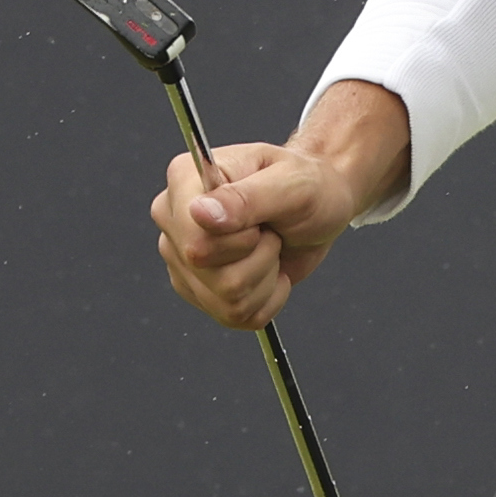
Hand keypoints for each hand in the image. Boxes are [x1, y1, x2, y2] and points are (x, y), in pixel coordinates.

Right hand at [152, 80, 406, 331]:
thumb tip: (199, 213)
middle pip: (205, 270)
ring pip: (223, 299)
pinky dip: (266, 300)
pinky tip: (270, 272)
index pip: (193, 238)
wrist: (321, 207)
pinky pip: (231, 316)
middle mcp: (174, 219)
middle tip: (270, 232)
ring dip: (264, 279)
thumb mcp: (290, 184)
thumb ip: (245, 198)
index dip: (238, 241)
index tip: (260, 223)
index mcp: (184, 180)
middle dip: (257, 259)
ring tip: (270, 249)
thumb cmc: (308, 185)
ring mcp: (182, 257)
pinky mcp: (199, 289)